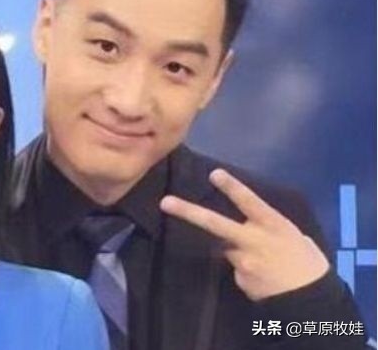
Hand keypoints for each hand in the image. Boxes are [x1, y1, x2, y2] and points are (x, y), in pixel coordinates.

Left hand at [159, 168, 329, 300]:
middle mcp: (252, 241)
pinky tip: (263, 279)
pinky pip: (237, 270)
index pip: (249, 201)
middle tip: (165, 203)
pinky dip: (246, 271)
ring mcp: (243, 262)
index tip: (213, 173)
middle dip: (188, 212)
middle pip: (214, 224)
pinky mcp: (239, 280)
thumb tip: (252, 225)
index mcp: (272, 224)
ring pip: (226, 248)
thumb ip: (268, 227)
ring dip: (236, 251)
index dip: (231, 187)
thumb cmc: (307, 262)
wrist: (312, 302)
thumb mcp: (292, 235)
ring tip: (264, 264)